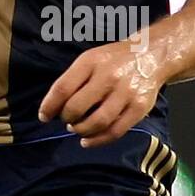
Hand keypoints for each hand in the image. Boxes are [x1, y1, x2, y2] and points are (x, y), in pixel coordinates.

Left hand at [38, 36, 167, 148]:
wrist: (150, 54)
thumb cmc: (113, 59)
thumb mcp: (90, 59)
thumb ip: (73, 79)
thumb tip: (54, 106)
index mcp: (91, 62)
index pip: (63, 87)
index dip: (49, 105)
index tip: (44, 116)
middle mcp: (108, 77)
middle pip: (77, 107)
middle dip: (66, 118)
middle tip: (65, 120)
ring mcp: (126, 93)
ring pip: (97, 122)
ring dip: (81, 130)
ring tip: (76, 129)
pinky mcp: (140, 108)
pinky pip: (116, 131)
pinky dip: (98, 140)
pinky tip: (88, 141)